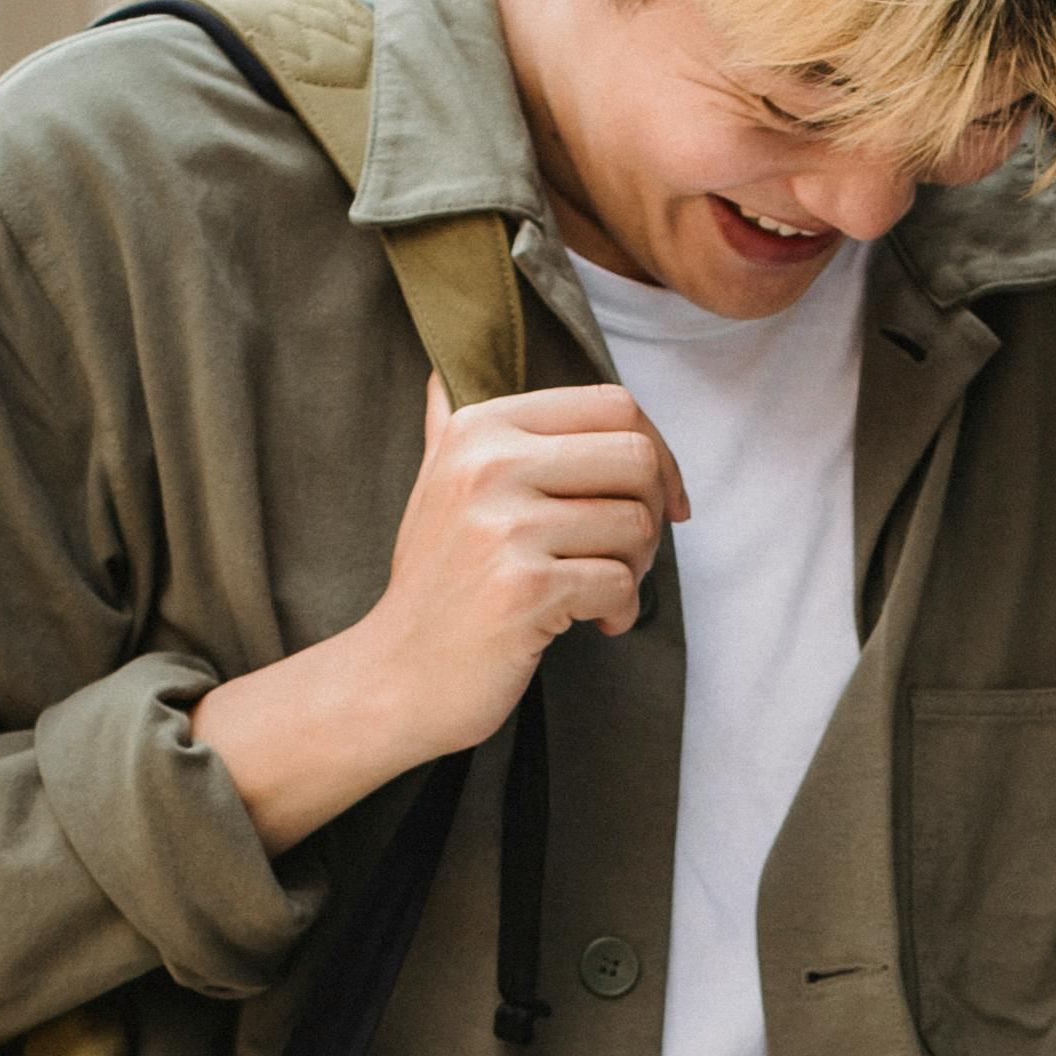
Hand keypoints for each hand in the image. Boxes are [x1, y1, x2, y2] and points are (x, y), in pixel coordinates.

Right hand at [196, 372, 685, 849]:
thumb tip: (441, 379)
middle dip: (654, 512)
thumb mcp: (432, 491)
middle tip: (632, 555)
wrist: (393, 676)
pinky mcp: (525, 588)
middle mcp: (489, 465)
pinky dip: (621, 611)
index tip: (661, 497)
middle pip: (636, 457)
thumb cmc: (433, 586)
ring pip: (636, 524)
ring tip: (604, 593)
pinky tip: (595, 625)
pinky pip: (619, 583)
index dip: (657, 451)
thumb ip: (446, 430)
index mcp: (480, 428)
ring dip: (639, 568)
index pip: (612, 404)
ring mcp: (505, 526)